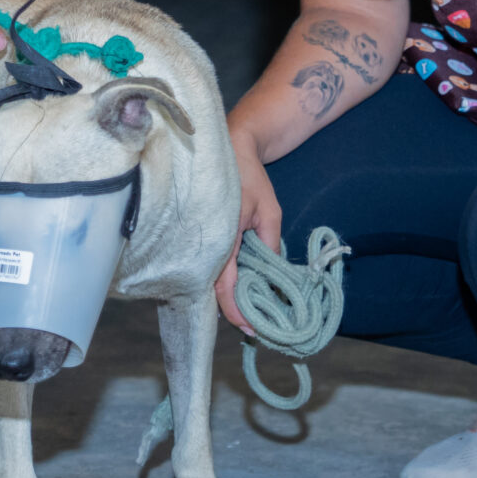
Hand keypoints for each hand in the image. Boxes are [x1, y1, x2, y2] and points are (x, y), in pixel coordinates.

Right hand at [214, 134, 281, 335]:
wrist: (229, 148)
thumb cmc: (249, 178)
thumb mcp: (270, 212)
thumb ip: (271, 244)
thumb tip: (274, 275)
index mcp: (222, 236)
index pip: (225, 284)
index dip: (236, 310)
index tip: (251, 329)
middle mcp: (206, 242)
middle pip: (215, 289)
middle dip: (233, 311)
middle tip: (254, 329)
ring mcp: (202, 241)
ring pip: (212, 280)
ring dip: (230, 298)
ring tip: (251, 314)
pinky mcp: (204, 238)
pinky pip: (212, 266)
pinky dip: (226, 282)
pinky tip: (240, 289)